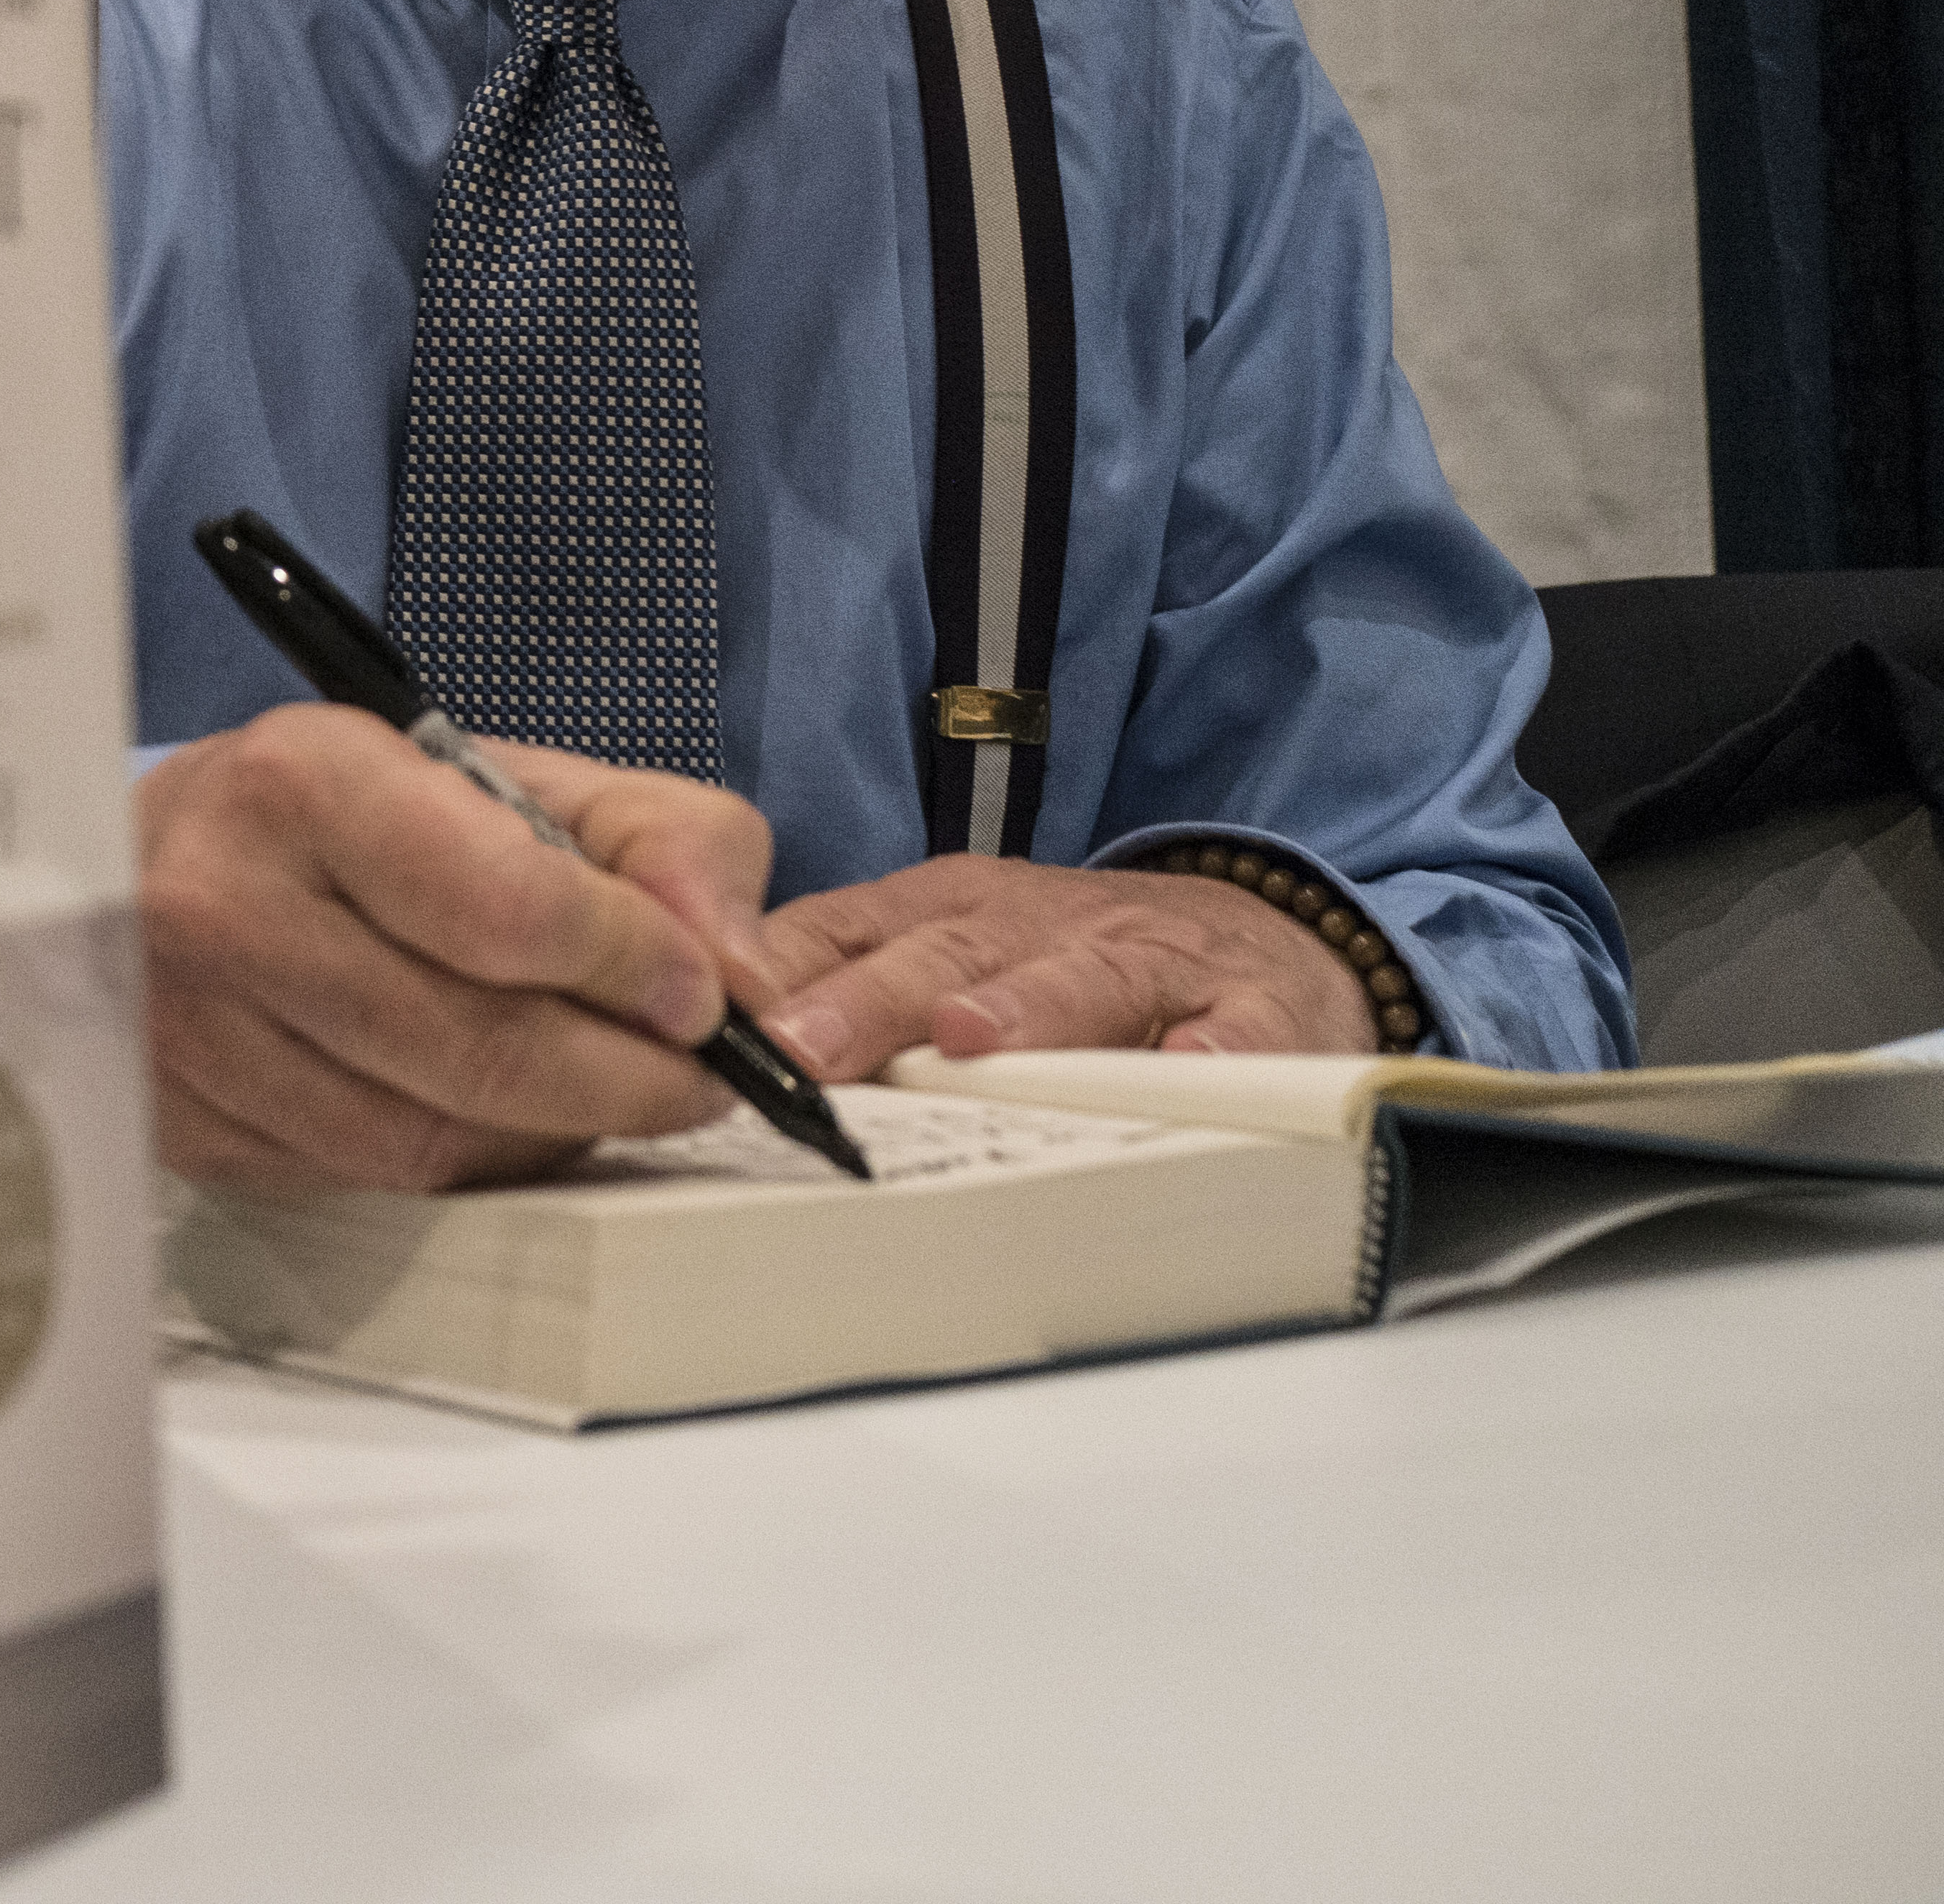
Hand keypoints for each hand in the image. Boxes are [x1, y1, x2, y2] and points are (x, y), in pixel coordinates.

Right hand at [141, 706, 776, 1191]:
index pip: (510, 909)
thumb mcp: (508, 772)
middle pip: (481, 1048)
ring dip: (552, 1132)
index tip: (699, 993)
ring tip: (601, 1090)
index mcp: (302, 784)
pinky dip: (463, 1164)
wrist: (155, 865)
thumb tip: (740, 972)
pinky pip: (370, 1182)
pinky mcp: (183, 1125)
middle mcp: (223, 906)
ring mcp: (189, 1031)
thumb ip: (660, 838)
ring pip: (431, 1138)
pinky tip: (492, 1115)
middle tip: (694, 1076)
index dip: (634, 964)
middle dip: (627, 1077)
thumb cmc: (347, 816)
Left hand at [754, 855, 1379, 1080]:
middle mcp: (1041, 924)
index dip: (780, 976)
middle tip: (804, 1047)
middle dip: (869, 1001)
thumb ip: (847, 981)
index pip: (850, 933)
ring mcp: (1149, 960)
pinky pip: (1238, 1026)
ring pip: (1080, 979)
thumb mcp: (954, 950)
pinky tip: (1186, 1066)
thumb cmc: (1076, 961)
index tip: (714, 1020)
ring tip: (967, 1039)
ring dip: (1022, 1008)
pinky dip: (1216, 1047)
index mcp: (955, 911)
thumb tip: (713, 1039)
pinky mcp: (1256, 1006)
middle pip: (946, 956)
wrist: (1264, 938)